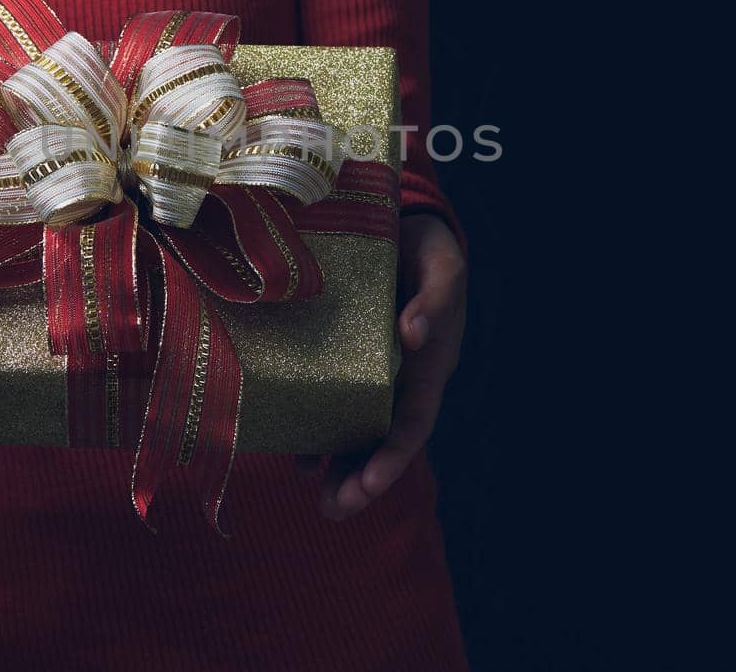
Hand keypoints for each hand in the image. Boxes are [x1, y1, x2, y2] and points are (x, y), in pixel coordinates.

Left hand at [301, 212, 465, 518]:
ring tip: (320, 500)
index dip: (393, 457)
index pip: (413, 422)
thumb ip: (435, 298)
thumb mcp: (442, 264)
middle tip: (334, 509)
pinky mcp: (342, 360)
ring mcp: (371, 373)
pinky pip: (326, 401)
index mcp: (429, 365)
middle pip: (382, 441)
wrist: (402, 225)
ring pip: (356, 431)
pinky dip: (313, 430)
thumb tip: (414, 336)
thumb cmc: (428, 248)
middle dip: (362, 481)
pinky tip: (293, 455)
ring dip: (339, 469)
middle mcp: (400, 379)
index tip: (371, 485)